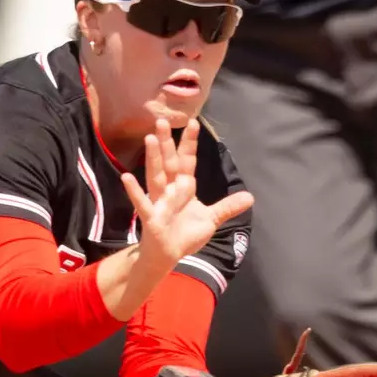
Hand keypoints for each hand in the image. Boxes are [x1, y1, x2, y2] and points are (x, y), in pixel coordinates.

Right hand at [122, 118, 253, 270]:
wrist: (169, 255)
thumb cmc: (185, 235)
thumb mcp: (210, 219)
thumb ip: (227, 207)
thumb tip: (250, 197)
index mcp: (184, 187)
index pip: (187, 161)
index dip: (189, 144)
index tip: (193, 123)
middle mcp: (170, 190)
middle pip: (169, 163)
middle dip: (167, 143)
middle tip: (162, 120)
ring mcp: (159, 201)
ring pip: (156, 176)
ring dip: (153, 158)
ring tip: (150, 138)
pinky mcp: (151, 216)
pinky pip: (142, 202)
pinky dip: (134, 191)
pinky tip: (127, 178)